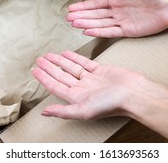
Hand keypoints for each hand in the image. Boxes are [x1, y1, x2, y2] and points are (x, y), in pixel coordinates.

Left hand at [32, 50, 167, 141]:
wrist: (133, 93)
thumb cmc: (111, 104)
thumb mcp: (83, 110)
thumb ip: (63, 111)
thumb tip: (44, 113)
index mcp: (77, 99)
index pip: (55, 87)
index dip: (44, 78)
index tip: (34, 70)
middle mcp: (82, 89)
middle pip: (61, 76)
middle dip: (49, 68)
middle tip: (38, 60)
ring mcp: (91, 79)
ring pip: (71, 68)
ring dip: (59, 62)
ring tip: (48, 55)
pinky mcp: (100, 71)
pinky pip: (84, 63)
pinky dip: (75, 58)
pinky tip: (66, 53)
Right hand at [66, 0, 167, 37]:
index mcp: (117, 0)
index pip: (96, 4)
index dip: (83, 6)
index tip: (71, 8)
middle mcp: (117, 12)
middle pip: (95, 15)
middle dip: (81, 16)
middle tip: (68, 18)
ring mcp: (122, 22)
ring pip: (100, 23)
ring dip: (87, 24)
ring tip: (74, 24)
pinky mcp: (129, 31)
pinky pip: (110, 31)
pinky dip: (99, 32)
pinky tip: (87, 31)